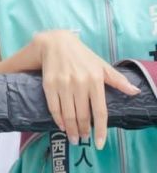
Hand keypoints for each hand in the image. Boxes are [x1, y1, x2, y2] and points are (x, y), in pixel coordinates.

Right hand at [35, 29, 139, 148]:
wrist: (56, 41)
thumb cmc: (82, 55)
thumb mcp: (101, 65)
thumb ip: (117, 79)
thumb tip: (135, 92)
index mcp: (95, 80)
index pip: (100, 111)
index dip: (100, 130)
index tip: (99, 143)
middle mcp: (80, 83)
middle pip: (83, 115)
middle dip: (83, 131)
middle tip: (83, 139)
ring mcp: (63, 84)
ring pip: (68, 114)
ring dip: (71, 129)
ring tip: (74, 137)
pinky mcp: (49, 83)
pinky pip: (54, 106)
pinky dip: (58, 119)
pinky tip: (61, 125)